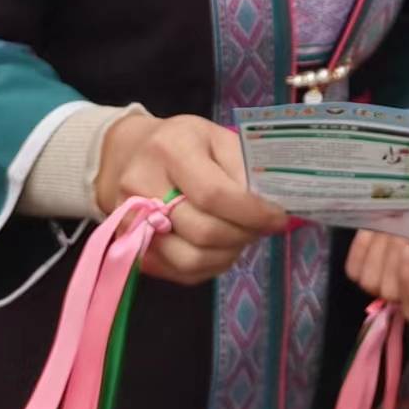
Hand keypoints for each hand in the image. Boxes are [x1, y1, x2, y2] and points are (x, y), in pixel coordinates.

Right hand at [96, 113, 287, 285]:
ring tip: (244, 237)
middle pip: (202, 232)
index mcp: (171, 150)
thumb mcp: (217, 136)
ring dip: (228, 254)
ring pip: (189, 260)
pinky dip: (210, 266)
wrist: (131, 154)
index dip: (251, 213)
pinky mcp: (133, 249)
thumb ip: (241, 166)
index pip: (213, 195)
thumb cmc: (183, 142)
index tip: (278, 218)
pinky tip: (223, 247)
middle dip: (243, 235)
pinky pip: (179, 272)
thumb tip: (265, 203)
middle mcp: (143, 188)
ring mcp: (132, 224)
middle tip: (263, 228)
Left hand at [345, 232, 408, 322]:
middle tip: (405, 229)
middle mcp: (405, 290)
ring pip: (370, 281)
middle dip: (396, 255)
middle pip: (390, 291)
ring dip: (380, 249)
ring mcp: (380, 279)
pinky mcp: (361, 266)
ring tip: (393, 227)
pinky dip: (363, 248)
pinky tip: (375, 231)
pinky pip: (354, 270)